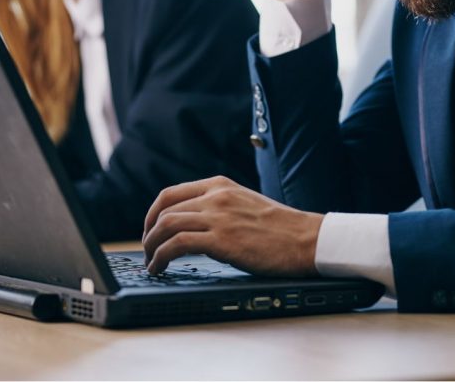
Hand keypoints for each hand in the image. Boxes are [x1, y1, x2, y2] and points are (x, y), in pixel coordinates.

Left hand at [142, 176, 323, 275]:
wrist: (307, 239)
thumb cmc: (281, 228)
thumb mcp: (244, 204)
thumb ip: (219, 207)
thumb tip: (194, 226)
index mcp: (220, 185)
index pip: (171, 194)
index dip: (152, 213)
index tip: (149, 229)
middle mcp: (215, 196)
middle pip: (164, 209)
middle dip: (148, 232)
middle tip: (147, 249)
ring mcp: (218, 216)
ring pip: (166, 225)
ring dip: (151, 246)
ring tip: (151, 262)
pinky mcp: (222, 240)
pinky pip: (178, 244)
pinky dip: (161, 257)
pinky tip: (160, 268)